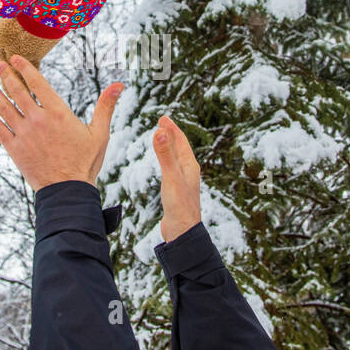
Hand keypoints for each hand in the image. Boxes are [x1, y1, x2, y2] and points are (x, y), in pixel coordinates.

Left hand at [0, 54, 123, 191]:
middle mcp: (38, 120)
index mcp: (58, 112)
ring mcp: (24, 134)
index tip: (15, 58)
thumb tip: (119, 85)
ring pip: (4, 108)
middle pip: (17, 92)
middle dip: (6, 75)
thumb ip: (105, 106)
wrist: (67, 191)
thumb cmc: (85, 162)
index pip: (37, 83)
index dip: (24, 68)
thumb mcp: (100, 133)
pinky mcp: (14, 148)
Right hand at [153, 115, 201, 243]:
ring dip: (169, 147)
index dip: (172, 128)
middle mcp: (189, 172)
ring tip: (162, 139)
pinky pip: (172, 169)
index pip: (181, 141)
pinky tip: (164, 166)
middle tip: (162, 123)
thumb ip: (165, 154)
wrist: (182, 231)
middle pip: (180, 148)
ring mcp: (183, 182)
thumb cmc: (180, 205)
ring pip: (177, 159)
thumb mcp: (171, 177)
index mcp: (190, 166)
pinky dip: (166, 161)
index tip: (163, 117)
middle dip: (171, 134)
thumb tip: (160, 130)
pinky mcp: (177, 191)